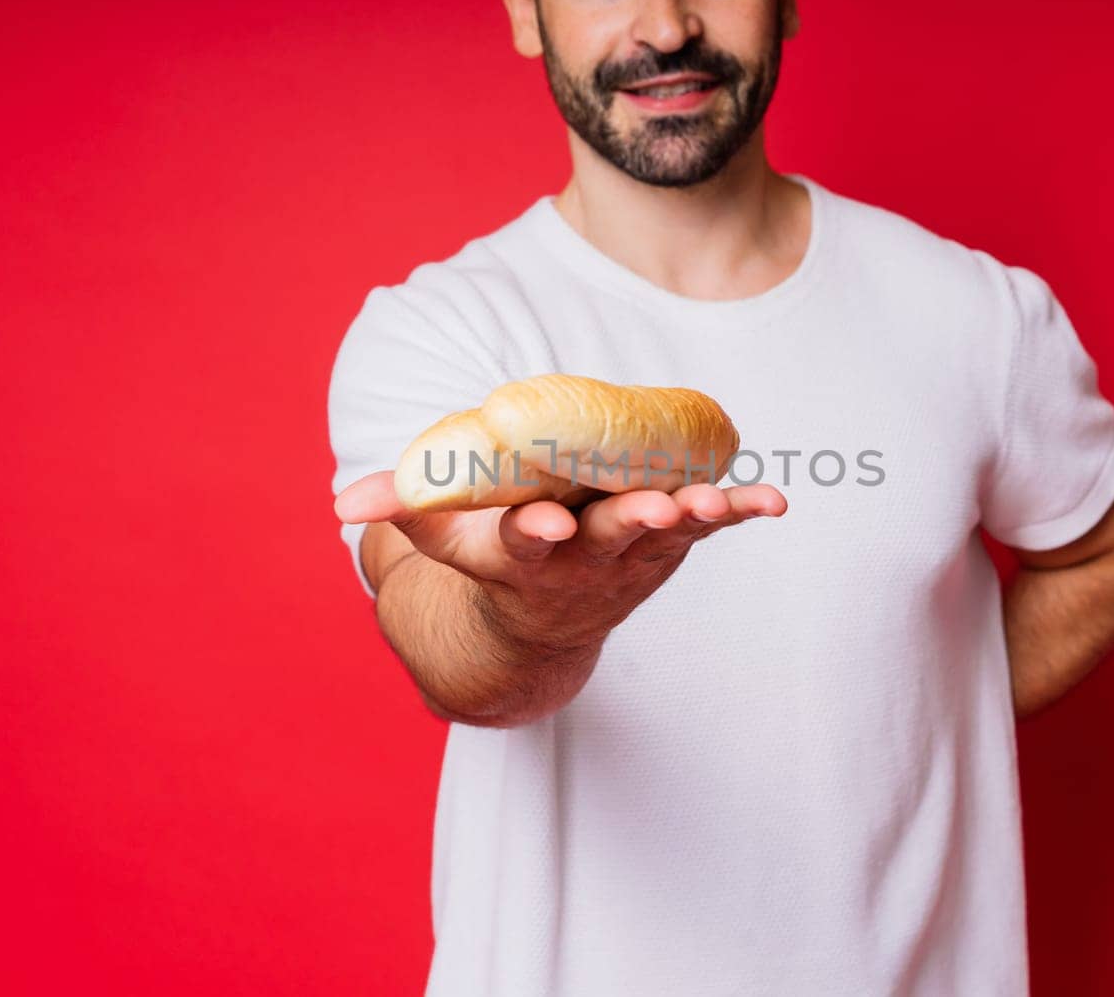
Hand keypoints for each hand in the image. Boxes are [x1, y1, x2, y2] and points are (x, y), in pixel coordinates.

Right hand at [334, 473, 786, 652]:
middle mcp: (581, 559)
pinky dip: (741, 511)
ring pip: (668, 532)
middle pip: (609, 541)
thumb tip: (340, 504)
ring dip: (696, 517)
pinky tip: (773, 499)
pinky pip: (710, 523)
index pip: (526, 544)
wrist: (545, 614)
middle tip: (658, 515)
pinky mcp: (670, 541)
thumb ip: (401, 508)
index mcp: (522, 555)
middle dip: (631, 528)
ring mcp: (633, 553)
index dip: (536, 534)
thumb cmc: (490, 551)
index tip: (546, 527)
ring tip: (719, 504)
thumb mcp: (443, 536)